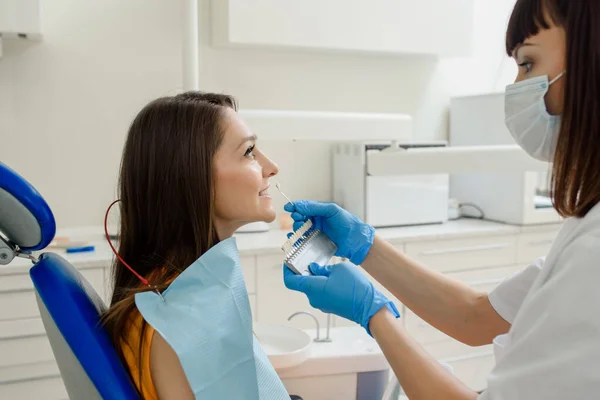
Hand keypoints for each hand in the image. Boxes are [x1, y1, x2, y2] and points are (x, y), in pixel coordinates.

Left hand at [283, 262, 399, 335]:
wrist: (369, 308)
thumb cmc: (355, 288)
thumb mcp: (339, 269)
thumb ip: (323, 267)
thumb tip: (314, 268)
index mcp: (312, 288)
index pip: (290, 280)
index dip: (287, 269)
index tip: (289, 260)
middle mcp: (313, 298)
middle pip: (301, 282)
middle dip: (305, 270)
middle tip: (312, 259)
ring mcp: (321, 304)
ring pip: (312, 287)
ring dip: (316, 277)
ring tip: (328, 268)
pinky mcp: (329, 306)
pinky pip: (320, 293)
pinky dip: (322, 284)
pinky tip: (334, 277)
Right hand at [284, 201, 374, 264]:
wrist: (356, 241)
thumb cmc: (347, 223)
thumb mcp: (332, 210)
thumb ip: (315, 207)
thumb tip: (299, 205)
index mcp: (321, 211)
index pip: (305, 207)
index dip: (295, 207)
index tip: (288, 207)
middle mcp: (317, 221)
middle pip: (300, 218)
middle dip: (296, 218)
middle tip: (297, 219)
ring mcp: (316, 232)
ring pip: (300, 229)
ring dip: (296, 228)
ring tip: (298, 229)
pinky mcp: (316, 243)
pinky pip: (304, 240)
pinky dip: (297, 239)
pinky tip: (295, 239)